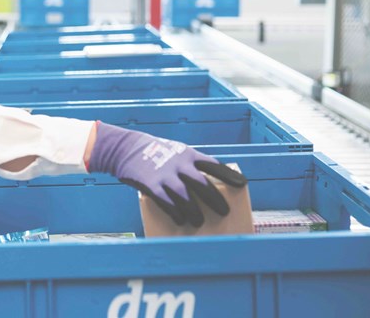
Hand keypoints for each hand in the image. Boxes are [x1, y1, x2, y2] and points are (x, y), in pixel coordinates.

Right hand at [86, 122, 246, 225]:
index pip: (213, 165)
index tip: (242, 184)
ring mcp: (165, 175)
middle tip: (224, 211)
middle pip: (202, 184)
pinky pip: (166, 202)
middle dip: (215, 199)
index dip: (228, 174)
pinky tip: (180, 220)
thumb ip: (190, 165)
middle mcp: (178, 164)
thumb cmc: (155, 152)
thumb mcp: (175, 151)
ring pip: (185, 196)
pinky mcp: (151, 185)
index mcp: (187, 154)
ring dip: (194, 211)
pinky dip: (175, 212)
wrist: (127, 148)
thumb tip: (208, 184)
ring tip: (200, 221)